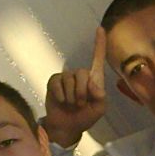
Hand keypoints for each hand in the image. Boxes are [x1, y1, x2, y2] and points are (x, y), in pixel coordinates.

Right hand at [43, 26, 107, 147]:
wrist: (67, 127)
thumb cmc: (85, 117)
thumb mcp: (99, 109)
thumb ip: (100, 97)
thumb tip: (93, 85)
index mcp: (94, 80)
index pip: (97, 59)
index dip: (99, 44)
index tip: (100, 28)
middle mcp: (80, 75)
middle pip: (82, 73)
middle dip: (82, 92)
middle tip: (81, 104)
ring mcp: (66, 77)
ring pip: (69, 80)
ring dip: (72, 96)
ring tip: (72, 104)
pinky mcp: (54, 81)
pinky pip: (57, 83)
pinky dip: (60, 96)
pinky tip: (62, 102)